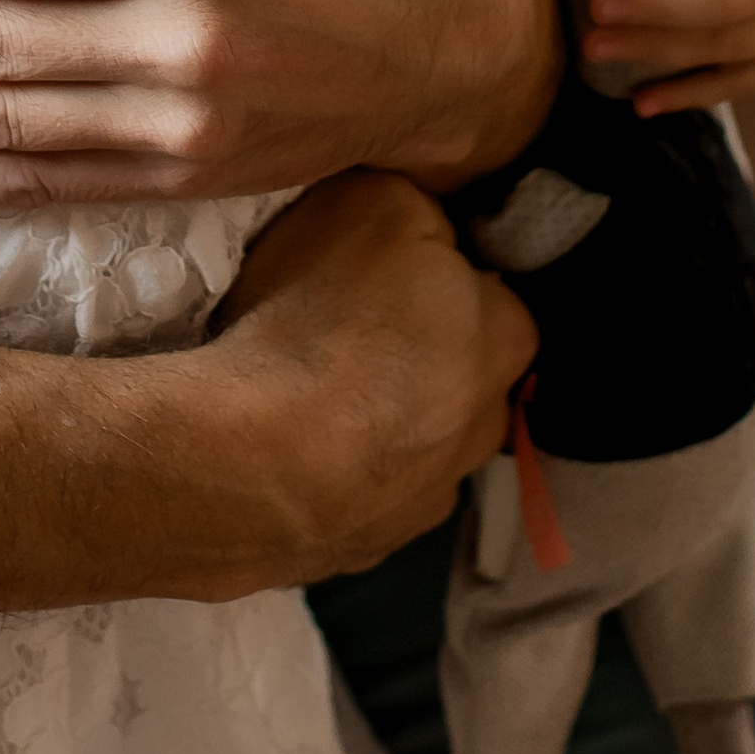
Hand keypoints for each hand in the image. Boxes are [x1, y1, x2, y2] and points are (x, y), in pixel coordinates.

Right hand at [209, 173, 538, 583]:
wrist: (248, 461)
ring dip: (369, 421)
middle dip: (407, 353)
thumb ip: (417, 209)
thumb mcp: (378, 203)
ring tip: (296, 393)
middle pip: (452, 372)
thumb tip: (420, 227)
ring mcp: (425, 500)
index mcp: (507, 339)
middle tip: (334, 327)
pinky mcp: (365, 550)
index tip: (378, 270)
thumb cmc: (322, 319)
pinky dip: (328, 474)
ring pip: (407, 443)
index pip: (487, 292)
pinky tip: (280, 448)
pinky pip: (354, 496)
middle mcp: (483, 428)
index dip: (435, 274)